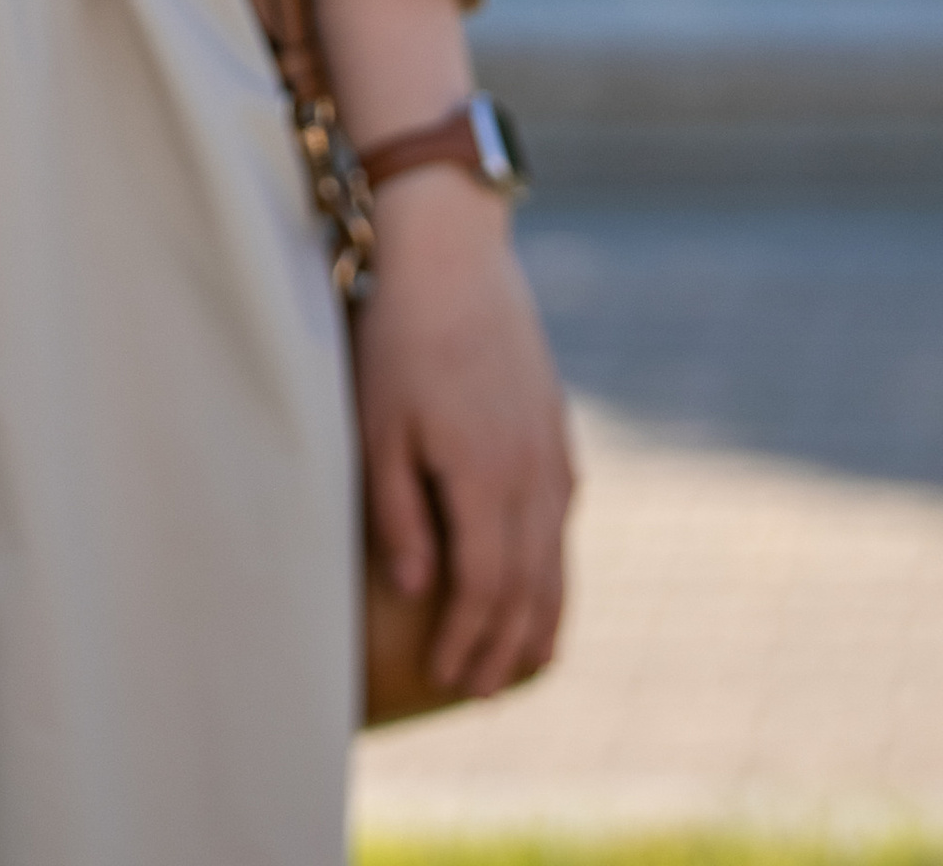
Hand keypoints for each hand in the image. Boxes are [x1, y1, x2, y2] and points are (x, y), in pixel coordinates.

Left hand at [349, 176, 572, 699]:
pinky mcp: (554, 428)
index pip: (487, 588)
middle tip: (478, 692)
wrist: (450, 251)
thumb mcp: (380, 425)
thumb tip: (418, 592)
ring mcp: (551, 450)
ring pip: (557, 557)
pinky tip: (539, 584)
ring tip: (519, 664)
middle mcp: (532, 473)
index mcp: (487, 476)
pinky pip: (563, 518)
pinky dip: (554, 567)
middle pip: (530, 587)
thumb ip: (399, 513)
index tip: (443, 678)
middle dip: (505, 647)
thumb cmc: (398, 337)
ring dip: (540, 618)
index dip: (468, 641)